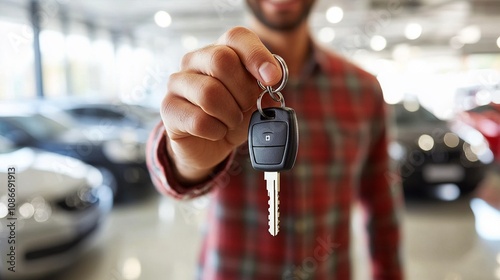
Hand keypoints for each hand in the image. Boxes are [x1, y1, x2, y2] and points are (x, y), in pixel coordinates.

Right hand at [160, 27, 281, 183]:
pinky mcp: (168, 108)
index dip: (257, 56)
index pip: (236, 37)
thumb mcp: (256, 102)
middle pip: (221, 60)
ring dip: (230, 115)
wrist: (209, 146)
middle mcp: (194, 60)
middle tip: (247, 107)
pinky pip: (199, 120)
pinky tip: (216, 131)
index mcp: (220, 50)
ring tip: (231, 122)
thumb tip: (271, 82)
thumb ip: (266, 89)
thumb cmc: (233, 117)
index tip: (272, 78)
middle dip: (243, 91)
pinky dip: (216, 131)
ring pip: (209, 93)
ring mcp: (177, 82)